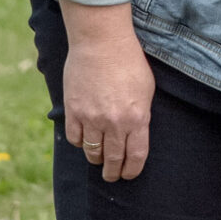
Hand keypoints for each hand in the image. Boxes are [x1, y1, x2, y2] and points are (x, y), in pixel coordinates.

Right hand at [60, 2, 154, 181]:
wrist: (101, 43)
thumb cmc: (129, 62)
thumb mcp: (146, 89)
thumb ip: (141, 114)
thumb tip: (136, 133)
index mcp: (137, 117)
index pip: (136, 155)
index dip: (132, 170)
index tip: (129, 175)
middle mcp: (114, 122)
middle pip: (113, 159)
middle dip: (113, 172)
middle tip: (112, 176)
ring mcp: (91, 118)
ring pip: (92, 152)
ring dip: (96, 159)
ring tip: (99, 160)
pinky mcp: (73, 111)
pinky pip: (75, 138)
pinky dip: (80, 143)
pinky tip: (84, 140)